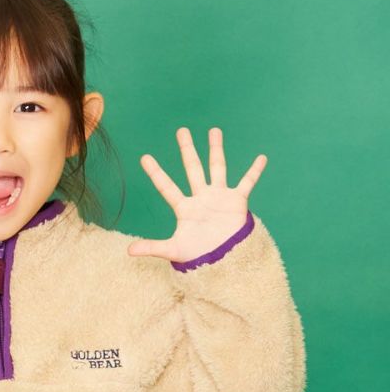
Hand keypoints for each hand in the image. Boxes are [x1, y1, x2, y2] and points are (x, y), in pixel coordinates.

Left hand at [127, 127, 265, 262]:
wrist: (224, 261)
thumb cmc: (199, 255)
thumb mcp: (173, 250)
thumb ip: (152, 247)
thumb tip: (128, 251)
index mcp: (184, 208)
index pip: (167, 187)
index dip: (156, 173)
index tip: (144, 157)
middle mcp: (201, 198)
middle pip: (192, 168)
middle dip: (187, 150)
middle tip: (181, 130)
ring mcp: (219, 197)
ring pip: (217, 168)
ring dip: (216, 150)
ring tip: (213, 130)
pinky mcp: (237, 201)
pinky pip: (247, 182)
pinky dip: (254, 171)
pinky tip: (261, 158)